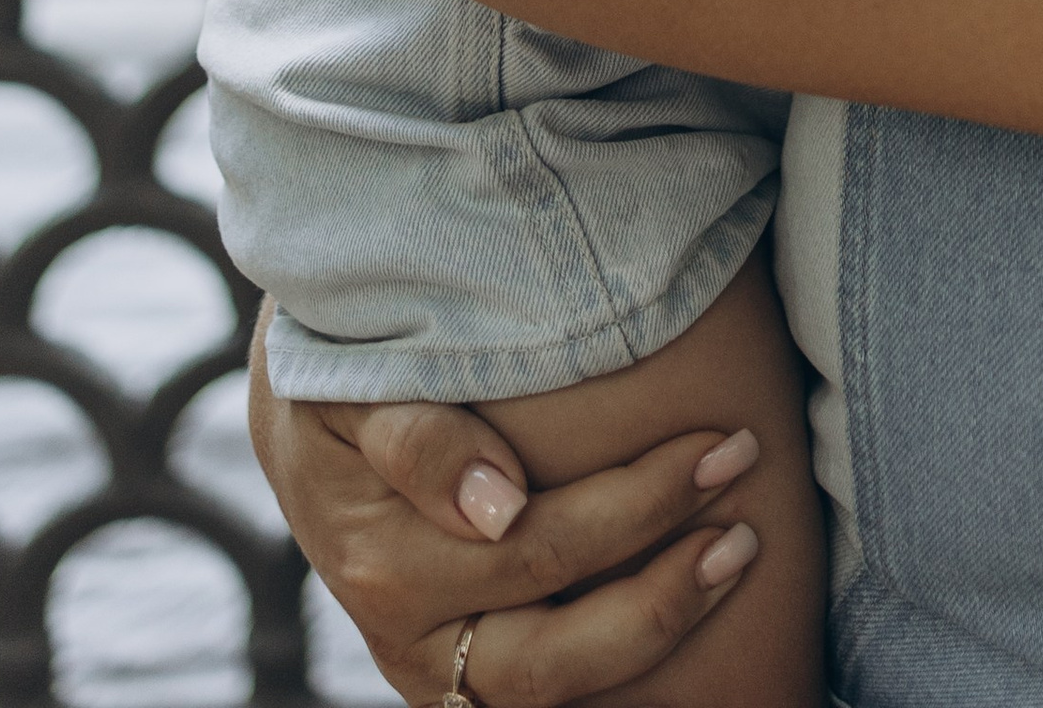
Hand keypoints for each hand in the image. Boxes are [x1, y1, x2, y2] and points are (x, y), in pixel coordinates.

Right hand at [246, 312, 761, 706]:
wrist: (298, 403)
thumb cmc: (340, 368)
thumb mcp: (354, 385)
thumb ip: (417, 439)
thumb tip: (499, 508)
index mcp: (383, 560)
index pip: (537, 551)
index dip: (639, 505)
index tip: (717, 446)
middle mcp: (408, 633)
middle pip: (557, 648)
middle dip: (669, 580)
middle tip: (744, 477)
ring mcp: (434, 665)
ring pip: (556, 689)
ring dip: (659, 623)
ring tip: (742, 547)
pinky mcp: (455, 673)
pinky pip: (545, 694)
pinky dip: (620, 666)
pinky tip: (689, 606)